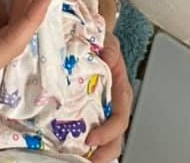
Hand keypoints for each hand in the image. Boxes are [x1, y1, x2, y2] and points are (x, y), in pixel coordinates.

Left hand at [86, 32, 133, 160]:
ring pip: (105, 137)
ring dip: (96, 152)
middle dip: (106, 151)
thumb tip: (108, 56)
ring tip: (83, 160)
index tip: (92, 138)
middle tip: (91, 159)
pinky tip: (69, 148)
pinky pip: (86, 127)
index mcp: (120, 91)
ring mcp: (99, 108)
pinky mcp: (85, 109)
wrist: (87, 39)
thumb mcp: (107, 42)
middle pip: (115, 135)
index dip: (109, 131)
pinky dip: (80, 141)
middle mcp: (112, 104)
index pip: (120, 117)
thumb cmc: (100, 43)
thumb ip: (110, 48)